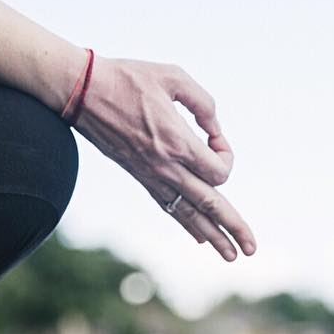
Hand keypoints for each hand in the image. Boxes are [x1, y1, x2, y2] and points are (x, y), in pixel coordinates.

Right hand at [69, 56, 256, 261]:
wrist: (81, 92)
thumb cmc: (128, 79)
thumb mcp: (174, 77)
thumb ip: (203, 103)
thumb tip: (214, 130)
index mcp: (177, 143)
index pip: (219, 171)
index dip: (226, 155)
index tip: (214, 137)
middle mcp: (166, 168)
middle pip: (210, 205)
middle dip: (234, 227)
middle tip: (252, 250)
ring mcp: (151, 177)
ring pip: (189, 214)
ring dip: (213, 236)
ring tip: (231, 256)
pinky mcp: (140, 178)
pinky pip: (169, 208)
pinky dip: (187, 224)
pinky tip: (199, 237)